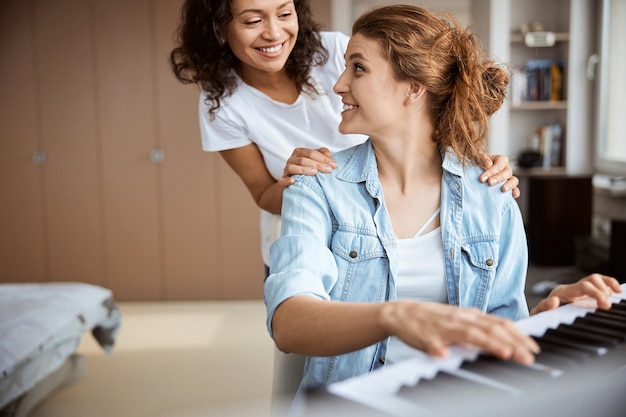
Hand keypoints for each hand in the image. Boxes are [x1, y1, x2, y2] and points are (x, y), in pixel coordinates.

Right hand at [277, 147, 337, 187]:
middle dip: (317, 164)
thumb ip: (322, 156)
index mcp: (299, 153)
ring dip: (304, 169)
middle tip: (328, 170)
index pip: (311, 153)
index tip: (334, 165)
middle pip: (303, 160)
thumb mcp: (315, 162)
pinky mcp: (282, 182)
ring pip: (293, 168)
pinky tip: (293, 181)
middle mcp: (291, 160)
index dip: (323, 158)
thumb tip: (329, 155)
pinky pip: (282, 181)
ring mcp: (286, 171)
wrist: (294, 185)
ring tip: (315, 172)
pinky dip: (287, 181)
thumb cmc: (307, 171)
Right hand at [381, 302, 538, 364]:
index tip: (533, 347)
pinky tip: (443, 355)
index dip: (518, 335)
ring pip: (468, 334)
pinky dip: (438, 349)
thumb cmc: (434, 319)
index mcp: (470, 316)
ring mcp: (444, 327)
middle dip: (512, 342)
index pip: (499, 323)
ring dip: (488, 343)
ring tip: (503, 352)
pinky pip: (433, 343)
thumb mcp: (462, 320)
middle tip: (527, 356)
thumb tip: (507, 338)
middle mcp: (460, 319)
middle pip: (490, 329)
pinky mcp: (426, 337)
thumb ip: (481, 328)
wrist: (403, 313)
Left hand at [479, 154, 520, 198]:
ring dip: (509, 185)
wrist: (477, 170)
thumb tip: (489, 164)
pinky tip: (513, 195)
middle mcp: (506, 168)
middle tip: (490, 183)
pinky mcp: (508, 187)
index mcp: (501, 160)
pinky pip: (515, 189)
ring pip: (514, 181)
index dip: (491, 171)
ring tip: (503, 189)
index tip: (482, 178)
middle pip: (507, 172)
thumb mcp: (479, 158)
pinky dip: (515, 192)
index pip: (499, 164)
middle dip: (498, 178)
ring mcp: (508, 178)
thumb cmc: (479, 163)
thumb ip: (483, 159)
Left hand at [530, 273, 621, 314]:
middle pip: (592, 280)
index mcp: (563, 292)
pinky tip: (615, 292)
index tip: (605, 304)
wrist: (539, 317)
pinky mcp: (584, 295)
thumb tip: (554, 301)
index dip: (596, 293)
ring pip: (596, 279)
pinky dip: (608, 286)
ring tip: (616, 294)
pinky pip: (598, 285)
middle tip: (608, 305)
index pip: (583, 286)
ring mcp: (579, 291)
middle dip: (603, 290)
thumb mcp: (538, 313)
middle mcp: (572, 289)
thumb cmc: (540, 315)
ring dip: (607, 284)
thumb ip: (544, 307)